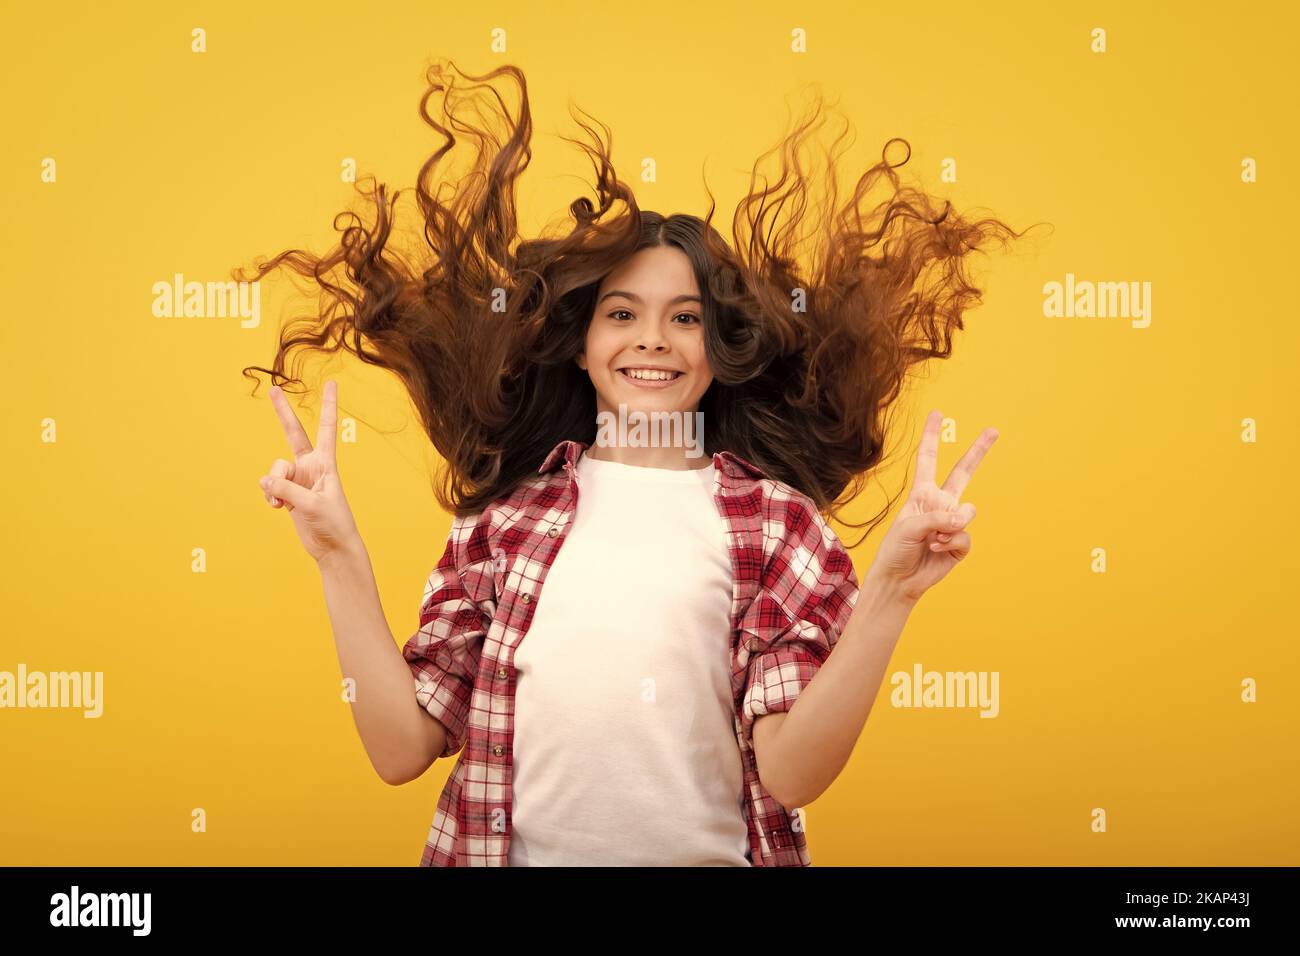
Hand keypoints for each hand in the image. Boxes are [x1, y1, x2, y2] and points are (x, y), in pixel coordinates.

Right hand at [257, 380, 362, 564]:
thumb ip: (287, 489)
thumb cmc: (333, 523)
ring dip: (273, 484)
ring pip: (274, 469)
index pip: (327, 428)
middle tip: (273, 389)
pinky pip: (270, 486)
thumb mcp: (312, 504)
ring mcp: (298, 479)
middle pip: (293, 433)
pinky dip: (270, 495)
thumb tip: (266, 481)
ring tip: (281, 502)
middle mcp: (311, 466)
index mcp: (326, 463)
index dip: (329, 405)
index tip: (331, 383)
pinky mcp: (288, 493)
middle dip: (283, 412)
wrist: (332, 547)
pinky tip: (277, 508)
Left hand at [868, 409, 997, 602]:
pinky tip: (936, 550)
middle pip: (963, 473)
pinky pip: (964, 536)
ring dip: (949, 527)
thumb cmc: (896, 550)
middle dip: (978, 451)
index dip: (931, 437)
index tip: (936, 414)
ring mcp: (951, 523)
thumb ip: (937, 518)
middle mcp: (939, 504)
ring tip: (931, 539)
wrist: (899, 579)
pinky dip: (950, 543)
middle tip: (994, 430)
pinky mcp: (959, 543)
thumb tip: (964, 518)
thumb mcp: (909, 527)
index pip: (928, 460)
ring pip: (967, 512)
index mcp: (922, 494)